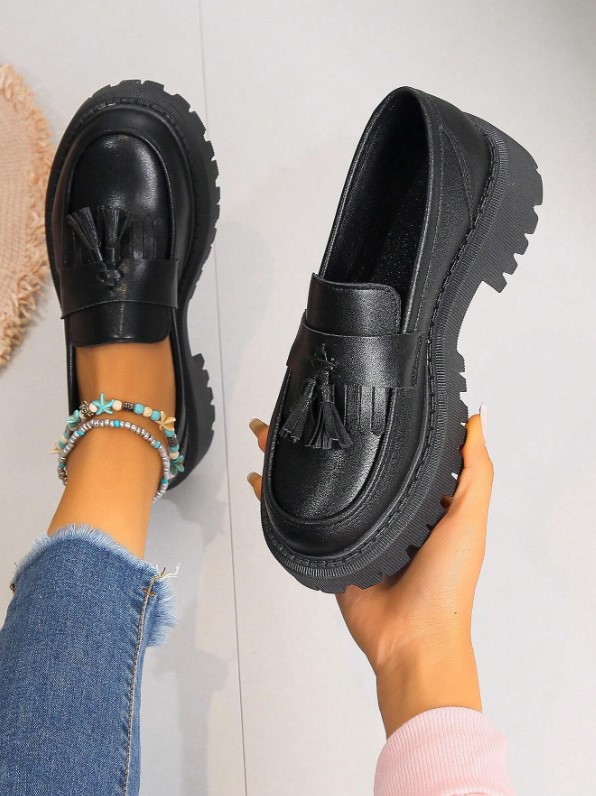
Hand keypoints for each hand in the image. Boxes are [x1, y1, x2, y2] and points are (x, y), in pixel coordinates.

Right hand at [248, 410, 492, 735]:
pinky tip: (259, 479)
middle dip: (319, 434)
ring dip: (291, 459)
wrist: (412, 640)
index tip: (349, 387)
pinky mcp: (330, 550)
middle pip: (347, 461)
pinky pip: (300, 519)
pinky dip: (275, 499)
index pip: (392, 447)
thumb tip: (477, 415)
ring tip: (268, 432)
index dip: (370, 419)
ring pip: (318, 485)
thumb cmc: (447, 582)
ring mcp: (354, 529)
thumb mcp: (470, 517)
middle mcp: (385, 510)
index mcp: (418, 499)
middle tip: (294, 404)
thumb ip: (475, 469)